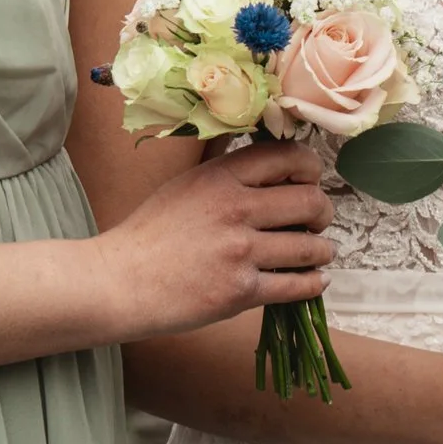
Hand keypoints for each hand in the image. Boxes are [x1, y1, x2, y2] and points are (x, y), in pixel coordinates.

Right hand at [95, 143, 333, 336]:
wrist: (120, 281)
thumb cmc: (150, 233)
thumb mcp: (185, 184)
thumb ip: (224, 169)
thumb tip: (259, 151)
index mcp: (221, 177)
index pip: (288, 157)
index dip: (311, 167)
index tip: (311, 179)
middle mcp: (235, 208)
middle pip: (310, 201)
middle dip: (322, 212)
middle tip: (318, 220)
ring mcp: (239, 251)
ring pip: (309, 247)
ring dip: (321, 250)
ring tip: (317, 251)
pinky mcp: (240, 291)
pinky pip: (296, 286)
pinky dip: (313, 283)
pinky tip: (314, 280)